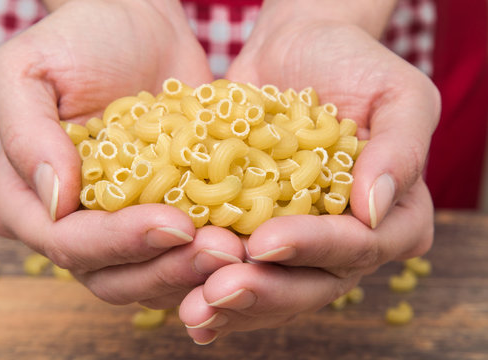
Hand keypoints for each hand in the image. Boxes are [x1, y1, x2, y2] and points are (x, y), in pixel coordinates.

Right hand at [0, 0, 240, 307]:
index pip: (66, 244)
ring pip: (152, 277)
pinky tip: (247, 243)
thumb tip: (54, 201)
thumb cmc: (75, 43)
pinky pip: (183, 256)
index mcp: (26, 201)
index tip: (175, 223)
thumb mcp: (25, 71)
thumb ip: (25, 134)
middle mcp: (71, 227)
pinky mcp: (162, 218)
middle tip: (222, 249)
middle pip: (111, 275)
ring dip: (197, 271)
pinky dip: (213, 257)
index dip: (118, 243)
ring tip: (240, 248)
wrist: (135, 30)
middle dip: (167, 268)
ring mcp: (120, 229)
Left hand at [178, 4, 439, 342]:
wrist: (294, 51)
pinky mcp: (258, 232)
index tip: (266, 242)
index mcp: (394, 216)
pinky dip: (209, 284)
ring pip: (273, 288)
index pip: (361, 246)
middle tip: (217, 291)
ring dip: (232, 303)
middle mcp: (348, 241)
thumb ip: (401, 148)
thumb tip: (376, 208)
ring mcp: (301, 243)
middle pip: (313, 283)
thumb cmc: (353, 64)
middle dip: (266, 291)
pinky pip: (239, 268)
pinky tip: (182, 303)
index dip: (315, 248)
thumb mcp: (399, 93)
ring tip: (193, 309)